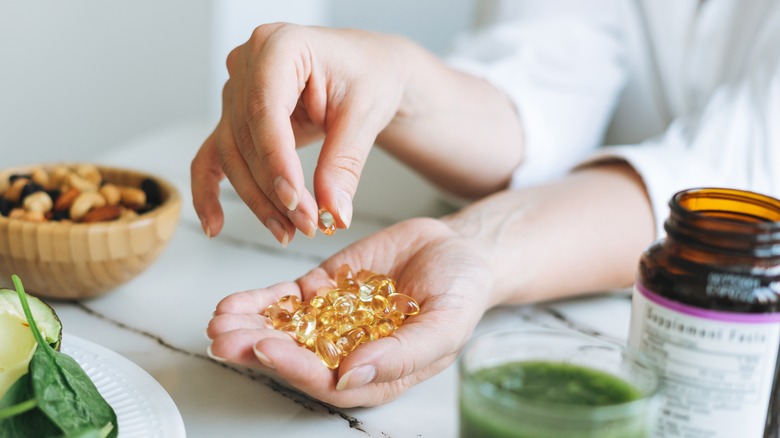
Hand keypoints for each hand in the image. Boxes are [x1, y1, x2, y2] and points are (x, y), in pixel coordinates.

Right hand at [191, 23, 411, 244]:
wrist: (368, 70)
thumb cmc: (369, 75)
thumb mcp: (366, 114)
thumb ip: (344, 163)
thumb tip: (334, 212)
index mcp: (279, 45)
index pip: (265, 110)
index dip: (276, 161)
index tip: (295, 200)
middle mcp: (247, 63)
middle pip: (246, 138)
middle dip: (274, 189)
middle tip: (306, 224)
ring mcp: (236, 90)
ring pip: (232, 155)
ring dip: (258, 199)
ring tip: (288, 230)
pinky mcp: (235, 117)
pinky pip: (213, 156)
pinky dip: (209, 191)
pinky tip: (215, 225)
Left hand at [206, 217, 492, 406]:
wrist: (458, 249)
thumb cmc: (462, 292)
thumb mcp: (445, 324)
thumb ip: (402, 354)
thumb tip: (352, 377)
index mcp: (376, 372)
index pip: (328, 381)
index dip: (295, 368)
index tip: (267, 349)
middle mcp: (348, 352)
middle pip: (295, 358)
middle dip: (256, 349)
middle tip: (224, 340)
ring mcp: (332, 320)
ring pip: (283, 329)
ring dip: (248, 327)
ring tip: (219, 322)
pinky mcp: (323, 290)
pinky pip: (286, 300)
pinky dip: (259, 301)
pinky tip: (233, 304)